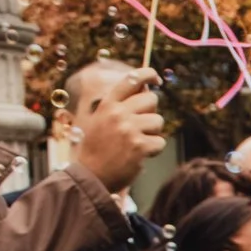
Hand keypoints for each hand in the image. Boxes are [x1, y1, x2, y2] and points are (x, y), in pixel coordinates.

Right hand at [72, 68, 165, 193]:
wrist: (90, 175)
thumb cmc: (98, 149)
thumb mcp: (101, 120)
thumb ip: (120, 106)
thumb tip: (146, 90)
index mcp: (107, 104)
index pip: (131, 79)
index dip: (147, 74)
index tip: (156, 78)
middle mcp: (118, 113)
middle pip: (151, 99)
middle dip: (151, 112)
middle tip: (142, 127)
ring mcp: (129, 129)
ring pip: (158, 121)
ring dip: (152, 133)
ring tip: (137, 143)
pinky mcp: (139, 146)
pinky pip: (160, 142)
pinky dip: (154, 150)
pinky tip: (140, 154)